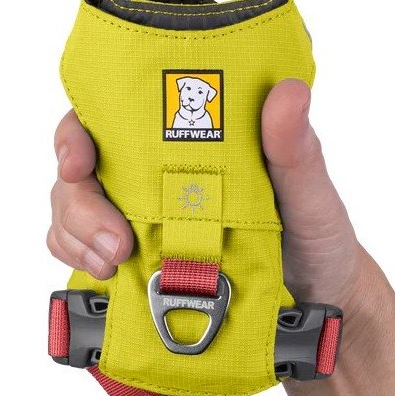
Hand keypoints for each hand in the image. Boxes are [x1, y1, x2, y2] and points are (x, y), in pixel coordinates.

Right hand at [48, 79, 363, 312]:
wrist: (320, 303)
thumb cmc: (317, 237)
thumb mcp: (312, 193)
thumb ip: (297, 150)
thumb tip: (287, 92)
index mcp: (190, 139)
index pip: (112, 114)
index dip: (78, 132)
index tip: (80, 161)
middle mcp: (155, 172)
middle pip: (81, 169)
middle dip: (78, 202)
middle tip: (113, 242)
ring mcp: (141, 218)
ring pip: (73, 211)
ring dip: (76, 236)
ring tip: (112, 265)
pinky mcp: (138, 263)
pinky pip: (85, 254)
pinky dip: (80, 262)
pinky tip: (105, 277)